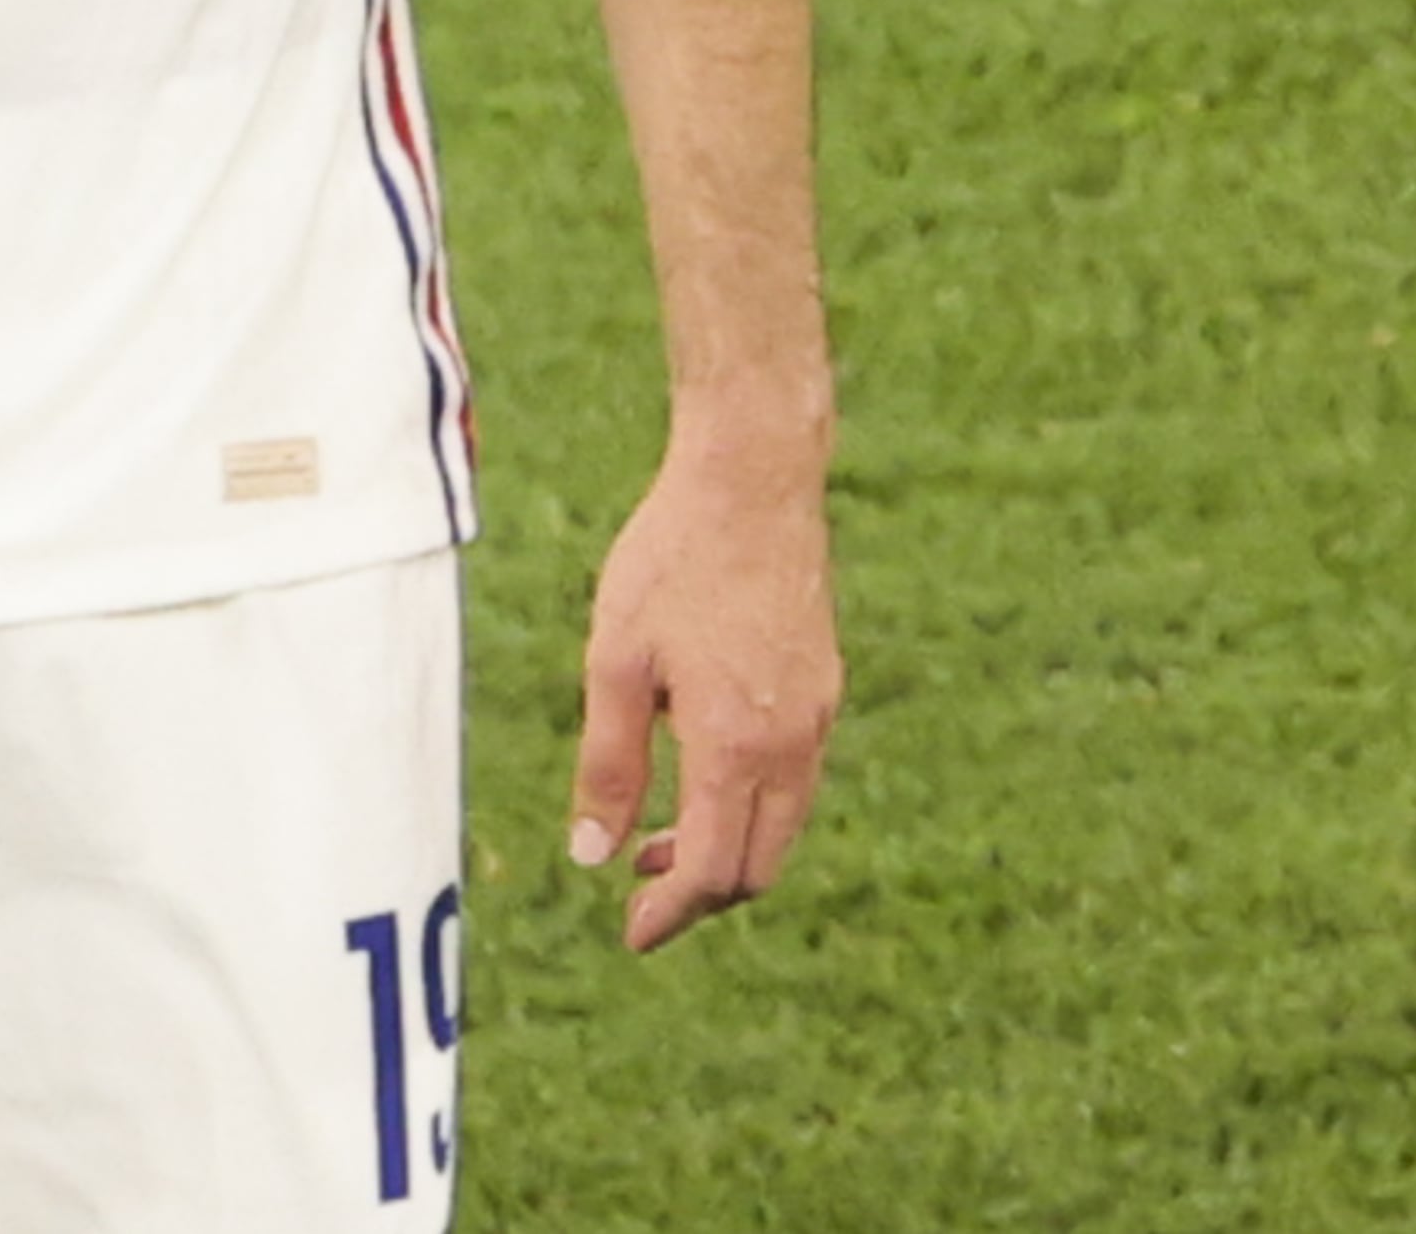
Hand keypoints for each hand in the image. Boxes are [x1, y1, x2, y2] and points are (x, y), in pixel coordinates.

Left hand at [566, 445, 839, 950]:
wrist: (752, 481)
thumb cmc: (669, 561)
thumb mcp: (615, 662)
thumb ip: (607, 765)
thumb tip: (591, 856)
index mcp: (736, 743)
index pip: (715, 870)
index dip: (672, 914)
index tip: (633, 934)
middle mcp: (791, 742)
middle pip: (759, 864)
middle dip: (703, 894)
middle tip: (640, 891)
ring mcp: (818, 715)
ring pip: (783, 825)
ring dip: (728, 849)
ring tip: (659, 840)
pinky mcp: (824, 687)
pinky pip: (795, 778)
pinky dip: (750, 804)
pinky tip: (698, 772)